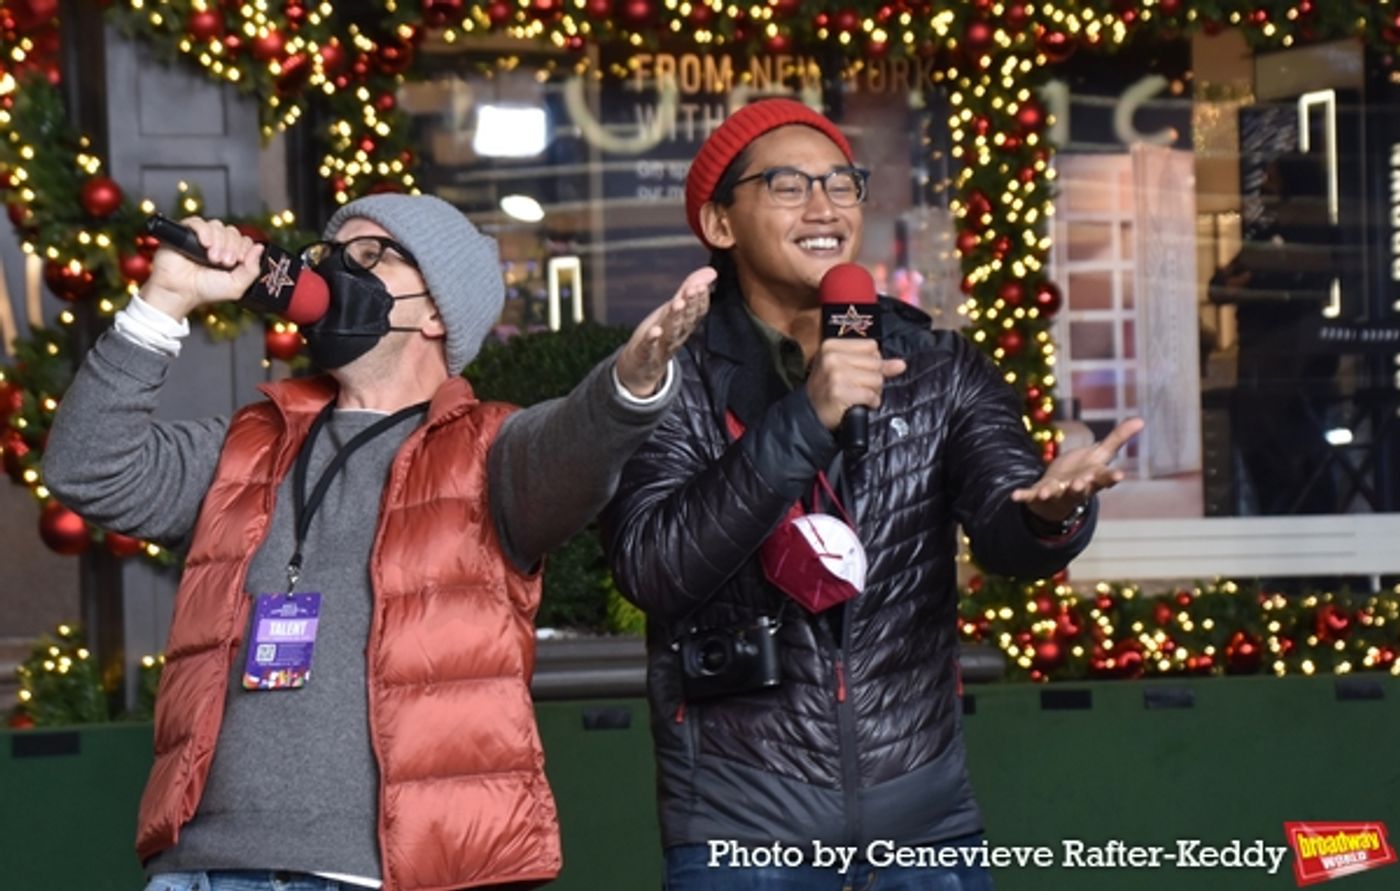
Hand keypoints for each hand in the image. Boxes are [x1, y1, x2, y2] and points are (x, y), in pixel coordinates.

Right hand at [142, 217, 263, 320]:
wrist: (181, 292)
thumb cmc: (206, 290)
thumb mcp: (236, 286)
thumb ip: (252, 269)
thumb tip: (259, 248)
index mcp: (231, 253)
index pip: (244, 240)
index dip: (244, 248)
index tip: (238, 261)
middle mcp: (217, 243)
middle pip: (233, 232)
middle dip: (232, 247)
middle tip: (224, 262)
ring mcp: (201, 236)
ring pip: (218, 226)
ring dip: (219, 241)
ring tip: (213, 258)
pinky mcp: (185, 232)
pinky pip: (198, 222)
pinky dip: (204, 231)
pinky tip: (204, 243)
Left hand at [615, 266, 714, 397]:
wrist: (640, 369)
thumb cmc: (661, 335)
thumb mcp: (674, 311)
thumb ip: (689, 291)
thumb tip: (712, 271)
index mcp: (685, 324)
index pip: (697, 311)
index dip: (699, 299)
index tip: (701, 285)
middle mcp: (677, 335)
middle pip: (686, 319)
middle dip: (690, 305)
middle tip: (692, 290)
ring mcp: (661, 346)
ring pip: (671, 331)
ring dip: (675, 318)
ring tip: (677, 303)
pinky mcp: (645, 355)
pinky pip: (649, 348)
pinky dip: (652, 340)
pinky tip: (654, 331)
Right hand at [804, 339, 906, 430]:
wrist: (811, 414)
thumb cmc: (829, 389)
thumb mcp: (846, 368)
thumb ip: (875, 364)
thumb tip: (901, 364)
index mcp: (831, 346)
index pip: (871, 346)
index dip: (872, 362)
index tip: (860, 372)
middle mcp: (832, 357)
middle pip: (876, 363)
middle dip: (874, 378)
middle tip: (859, 387)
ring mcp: (835, 375)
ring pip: (876, 379)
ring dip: (873, 392)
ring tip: (858, 396)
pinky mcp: (839, 392)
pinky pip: (871, 395)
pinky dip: (870, 403)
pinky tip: (860, 404)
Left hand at [1011, 417, 1144, 521]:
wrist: (1063, 492)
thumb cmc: (1086, 471)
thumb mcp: (1101, 454)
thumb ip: (1118, 438)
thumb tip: (1141, 420)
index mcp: (1094, 478)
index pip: (1105, 478)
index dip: (1111, 477)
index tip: (1119, 476)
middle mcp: (1077, 488)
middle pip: (1080, 489)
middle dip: (1079, 486)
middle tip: (1080, 483)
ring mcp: (1058, 492)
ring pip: (1056, 494)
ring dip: (1051, 493)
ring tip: (1045, 493)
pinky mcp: (1040, 494)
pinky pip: (1031, 496)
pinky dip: (1023, 496)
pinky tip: (1014, 496)